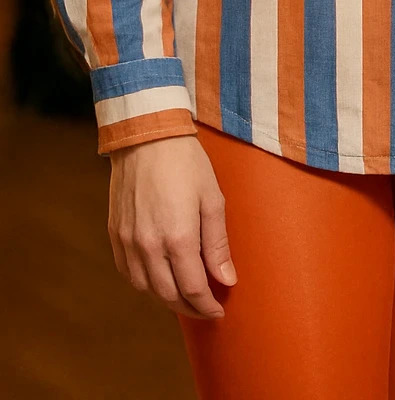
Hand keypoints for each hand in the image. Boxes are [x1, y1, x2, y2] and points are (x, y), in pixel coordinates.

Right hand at [108, 134, 236, 320]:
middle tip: (205, 308)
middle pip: (169, 295)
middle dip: (189, 307)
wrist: (146, 137)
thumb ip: (217, 244)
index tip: (219, 310)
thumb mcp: (212, 199)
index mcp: (178, 238)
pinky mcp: (115, 235)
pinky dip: (145, 285)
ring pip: (146, 289)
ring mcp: (129, 242)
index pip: (193, 288)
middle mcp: (149, 247)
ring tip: (184, 297)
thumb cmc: (185, 163)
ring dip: (166, 299)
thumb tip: (226, 279)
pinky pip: (128, 273)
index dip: (207, 305)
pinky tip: (158, 281)